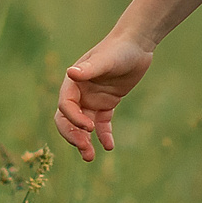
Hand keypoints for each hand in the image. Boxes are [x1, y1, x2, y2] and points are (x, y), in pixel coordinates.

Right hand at [56, 33, 154, 160]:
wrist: (136, 45)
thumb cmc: (119, 49)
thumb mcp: (106, 59)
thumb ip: (90, 68)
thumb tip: (71, 72)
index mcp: (73, 83)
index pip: (65, 106)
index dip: (74, 119)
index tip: (89, 127)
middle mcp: (79, 94)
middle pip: (68, 120)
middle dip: (73, 136)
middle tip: (84, 150)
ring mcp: (92, 100)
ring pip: (83, 126)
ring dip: (84, 141)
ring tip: (90, 157)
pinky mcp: (107, 105)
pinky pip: (102, 125)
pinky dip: (104, 136)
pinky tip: (109, 147)